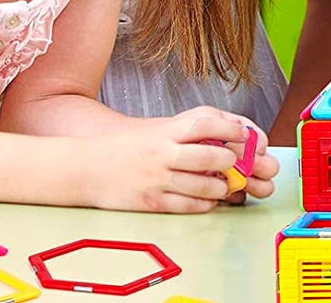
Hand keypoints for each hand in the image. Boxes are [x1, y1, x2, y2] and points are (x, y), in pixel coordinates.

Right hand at [85, 106, 276, 212]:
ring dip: (221, 187)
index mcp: (166, 131)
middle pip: (211, 156)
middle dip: (231, 161)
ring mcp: (157, 179)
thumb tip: (228, 130)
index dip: (231, 128)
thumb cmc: (127, 147)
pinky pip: (187, 205)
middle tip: (236, 163)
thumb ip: (188, 130)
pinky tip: (208, 200)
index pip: (207, 124)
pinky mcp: (151, 202)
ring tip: (225, 185)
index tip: (245, 135)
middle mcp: (163, 153)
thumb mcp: (157, 129)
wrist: (85, 167)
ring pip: (203, 185)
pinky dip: (204, 204)